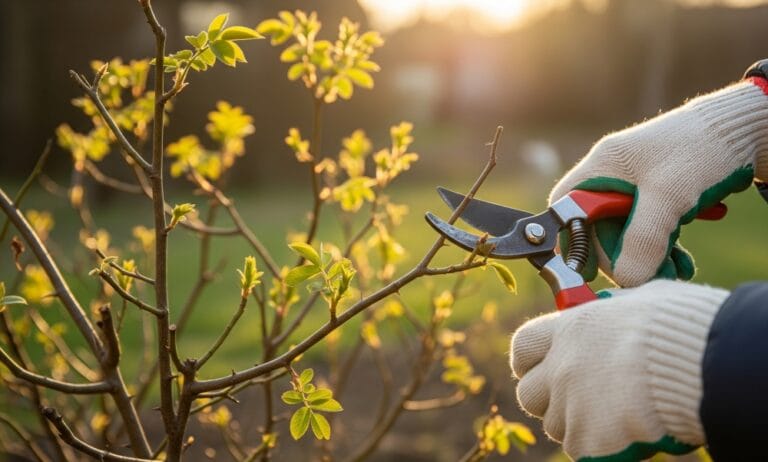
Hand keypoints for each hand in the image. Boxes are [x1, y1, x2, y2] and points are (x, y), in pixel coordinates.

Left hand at [510, 280, 727, 460]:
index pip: (523, 347)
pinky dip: (599, 449)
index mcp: (570, 329)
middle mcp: (561, 366)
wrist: (698, 366)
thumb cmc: (679, 328)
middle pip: (528, 394)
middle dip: (549, 401)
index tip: (541, 368)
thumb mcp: (643, 301)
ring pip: (556, 426)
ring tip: (614, 417)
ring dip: (578, 425)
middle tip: (581, 401)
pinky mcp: (587, 440)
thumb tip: (615, 307)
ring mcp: (570, 405)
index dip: (529, 362)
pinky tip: (626, 436)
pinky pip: (581, 451)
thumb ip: (616, 309)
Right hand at [550, 79, 767, 286]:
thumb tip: (627, 280)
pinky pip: (648, 230)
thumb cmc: (703, 149)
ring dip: (648, 257)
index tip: (593, 269)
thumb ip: (643, 238)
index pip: (568, 209)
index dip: (574, 241)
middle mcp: (612, 175)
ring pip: (626, 234)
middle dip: (624, 256)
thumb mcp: (670, 195)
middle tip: (651, 277)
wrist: (747, 129)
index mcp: (602, 166)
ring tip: (676, 272)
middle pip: (599, 229)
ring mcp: (635, 186)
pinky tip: (683, 261)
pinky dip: (663, 248)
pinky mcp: (657, 195)